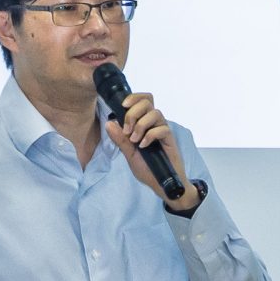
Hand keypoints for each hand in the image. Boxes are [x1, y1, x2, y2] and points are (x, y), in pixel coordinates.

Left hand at [105, 92, 196, 208]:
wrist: (161, 183)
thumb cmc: (147, 168)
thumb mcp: (129, 154)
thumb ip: (120, 139)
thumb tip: (109, 123)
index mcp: (144, 123)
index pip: (142, 100)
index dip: (133, 97)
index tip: (122, 106)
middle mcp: (154, 123)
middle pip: (148, 101)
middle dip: (133, 112)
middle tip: (127, 130)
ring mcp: (163, 130)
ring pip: (155, 113)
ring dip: (141, 125)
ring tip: (135, 140)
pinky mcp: (170, 139)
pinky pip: (162, 129)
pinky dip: (150, 136)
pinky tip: (143, 146)